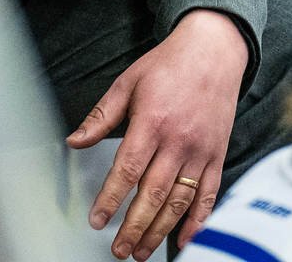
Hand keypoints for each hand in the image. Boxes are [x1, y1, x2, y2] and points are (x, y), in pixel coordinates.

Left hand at [66, 9, 247, 258]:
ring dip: (160, 231)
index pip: (128, 170)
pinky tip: (185, 239)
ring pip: (179, 200)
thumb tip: (74, 141)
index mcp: (152, 122)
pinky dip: (198, 221)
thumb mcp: (128, 82)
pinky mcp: (217, 154)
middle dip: (133, 227)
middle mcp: (178, 140)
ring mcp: (200, 150)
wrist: (214, 50)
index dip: (110, 199)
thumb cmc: (169, 64)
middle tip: (119, 249)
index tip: (97, 220)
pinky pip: (208, 194)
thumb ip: (102, 116)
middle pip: (153, 194)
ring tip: (143, 251)